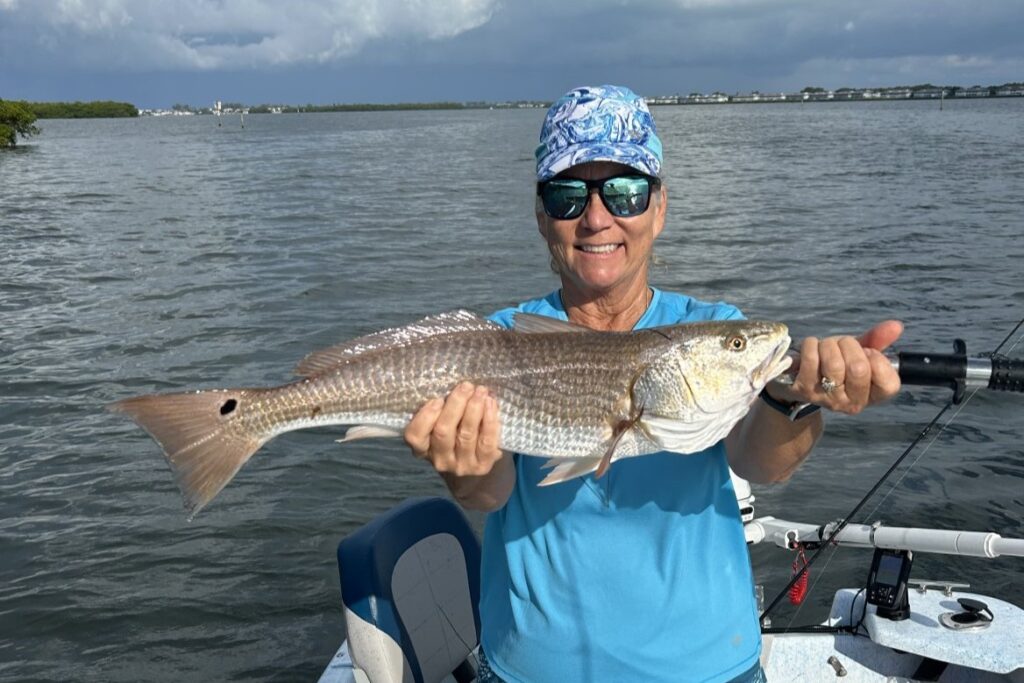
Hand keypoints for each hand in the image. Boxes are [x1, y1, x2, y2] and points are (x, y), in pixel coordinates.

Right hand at [404, 382, 504, 476]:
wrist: (477, 466)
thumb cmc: (455, 434)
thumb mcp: (441, 425)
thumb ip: (441, 411)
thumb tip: (454, 386)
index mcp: (423, 448)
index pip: (415, 436)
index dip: (425, 417)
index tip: (438, 399)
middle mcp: (439, 460)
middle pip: (443, 432)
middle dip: (455, 405)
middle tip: (466, 386)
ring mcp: (461, 465)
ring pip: (465, 435)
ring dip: (474, 409)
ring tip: (480, 391)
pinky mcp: (482, 466)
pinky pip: (486, 441)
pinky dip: (489, 420)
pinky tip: (490, 404)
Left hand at [769, 320, 903, 414]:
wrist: (800, 379)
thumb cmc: (837, 363)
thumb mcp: (860, 352)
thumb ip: (879, 340)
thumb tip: (896, 326)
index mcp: (872, 396)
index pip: (889, 384)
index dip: (878, 360)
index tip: (867, 352)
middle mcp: (851, 403)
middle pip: (858, 368)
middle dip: (849, 346)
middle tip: (842, 346)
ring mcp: (827, 398)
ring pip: (834, 363)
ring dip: (829, 344)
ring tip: (826, 347)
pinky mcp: (804, 389)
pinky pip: (811, 358)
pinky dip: (811, 344)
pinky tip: (812, 347)